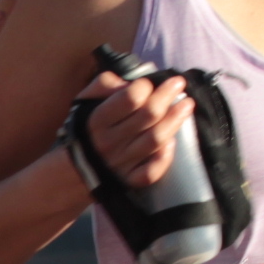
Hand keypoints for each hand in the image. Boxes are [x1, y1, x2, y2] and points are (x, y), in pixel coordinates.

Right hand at [77, 69, 188, 189]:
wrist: (75, 166)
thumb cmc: (89, 126)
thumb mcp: (87, 99)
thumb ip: (105, 84)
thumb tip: (131, 82)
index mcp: (97, 120)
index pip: (130, 99)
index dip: (144, 86)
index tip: (149, 82)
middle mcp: (109, 142)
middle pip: (148, 116)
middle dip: (167, 96)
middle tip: (179, 83)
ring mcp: (120, 163)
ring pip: (155, 140)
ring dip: (175, 120)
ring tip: (187, 105)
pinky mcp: (129, 180)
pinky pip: (152, 170)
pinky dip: (165, 156)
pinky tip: (172, 141)